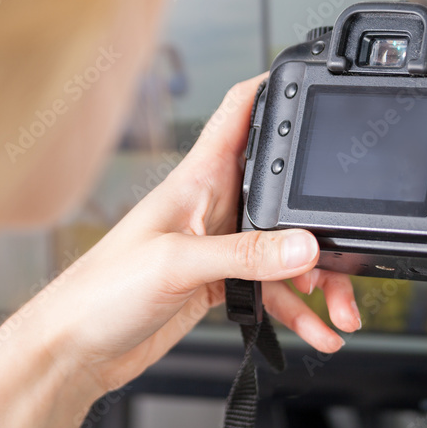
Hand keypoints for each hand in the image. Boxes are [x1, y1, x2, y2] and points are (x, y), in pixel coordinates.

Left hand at [33, 75, 358, 390]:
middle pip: (283, 191)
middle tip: (351, 246)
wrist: (75, 349)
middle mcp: (212, 205)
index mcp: (197, 178)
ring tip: (343, 308)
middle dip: (322, 216)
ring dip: (320, 278)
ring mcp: (218, 245)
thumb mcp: (178, 263)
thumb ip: (246, 254)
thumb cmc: (100, 290)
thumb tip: (306, 245)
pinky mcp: (220, 284)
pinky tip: (320, 330)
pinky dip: (300, 311)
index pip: (240, 113)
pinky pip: (274, 292)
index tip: (311, 78)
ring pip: (286, 250)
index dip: (273, 87)